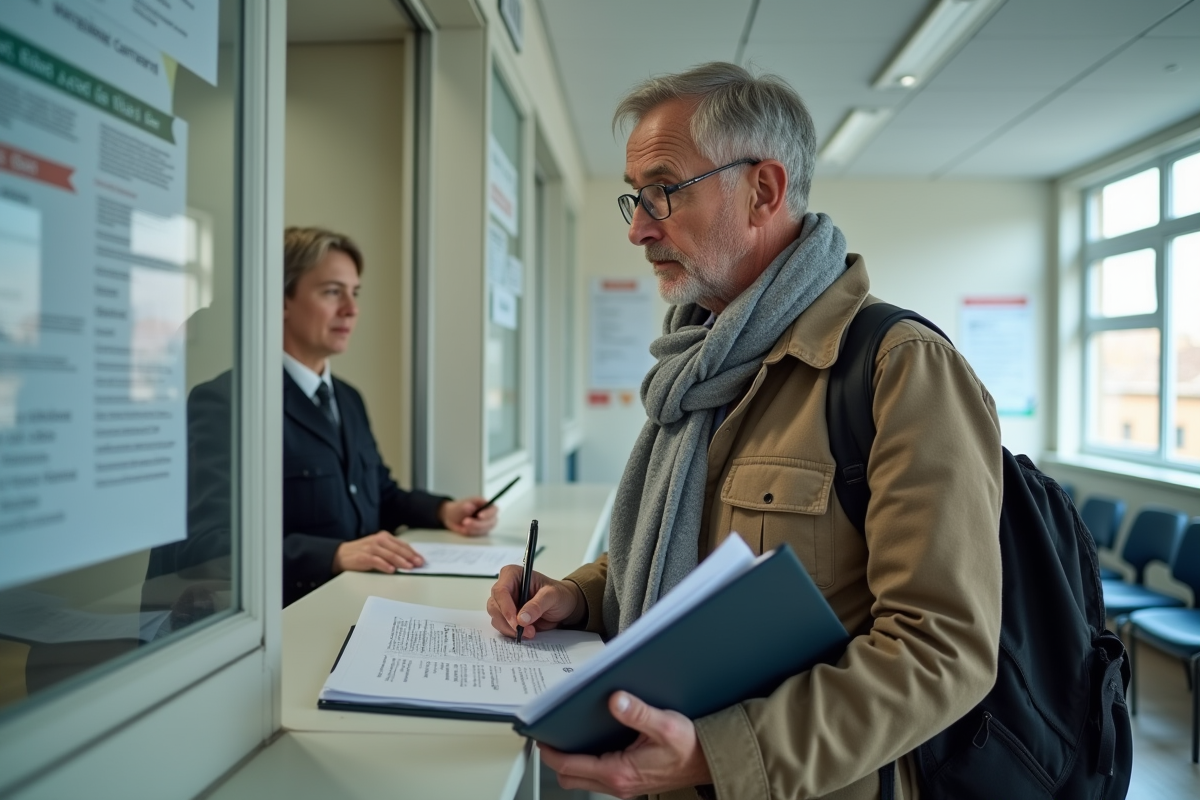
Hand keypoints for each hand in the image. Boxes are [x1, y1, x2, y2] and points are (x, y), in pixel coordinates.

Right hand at [332, 531, 424, 573]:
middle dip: (410, 557)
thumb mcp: (379, 548)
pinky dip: (385, 565)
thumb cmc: (363, 552)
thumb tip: (410, 559)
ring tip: (409, 567)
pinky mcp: (363, 557)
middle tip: (419, 564)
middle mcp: (379, 540)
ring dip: (401, 561)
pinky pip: (376, 561)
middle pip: (398, 549)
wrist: (342, 554)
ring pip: (389, 554)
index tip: (421, 559)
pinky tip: (392, 570)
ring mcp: (371, 548)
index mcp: (384, 537)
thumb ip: (392, 551)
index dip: (413, 552)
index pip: (402, 545)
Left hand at [439, 497, 497, 535]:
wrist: (452, 518)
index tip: (480, 516)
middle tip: (466, 522)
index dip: (489, 513)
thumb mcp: (459, 506)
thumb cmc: (458, 509)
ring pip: (485, 529)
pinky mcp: (482, 532)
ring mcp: (486, 524)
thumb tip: (469, 506)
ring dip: (474, 528)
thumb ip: (464, 506)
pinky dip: (471, 533)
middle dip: (478, 523)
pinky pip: (479, 534)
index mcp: (486, 505)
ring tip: (463, 525)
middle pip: (491, 522)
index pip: (494, 509)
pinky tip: (464, 529)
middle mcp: (488, 515)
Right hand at [487, 564, 584, 639]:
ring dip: (510, 629)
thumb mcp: (552, 596)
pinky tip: (526, 632)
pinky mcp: (507, 616)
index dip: (506, 608)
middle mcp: (506, 587)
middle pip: (495, 606)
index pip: (501, 590)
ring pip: (496, 618)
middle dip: (508, 622)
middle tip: (525, 631)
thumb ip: (538, 605)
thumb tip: (522, 618)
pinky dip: (511, 632)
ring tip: (530, 632)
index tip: (517, 622)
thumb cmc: (558, 594)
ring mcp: (505, 602)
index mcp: (513, 575)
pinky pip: (502, 626)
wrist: (563, 606)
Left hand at [540, 691, 711, 798]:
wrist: (709, 761)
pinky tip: (593, 742)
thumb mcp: (666, 725)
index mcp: (620, 771)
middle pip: (570, 778)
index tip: (541, 736)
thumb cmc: (690, 747)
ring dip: (571, 762)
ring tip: (567, 736)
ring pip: (583, 778)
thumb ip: (640, 713)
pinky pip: (598, 775)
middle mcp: (618, 783)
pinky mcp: (629, 781)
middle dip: (556, 759)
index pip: (570, 767)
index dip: (550, 752)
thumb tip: (616, 700)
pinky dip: (587, 762)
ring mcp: (623, 785)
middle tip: (550, 735)